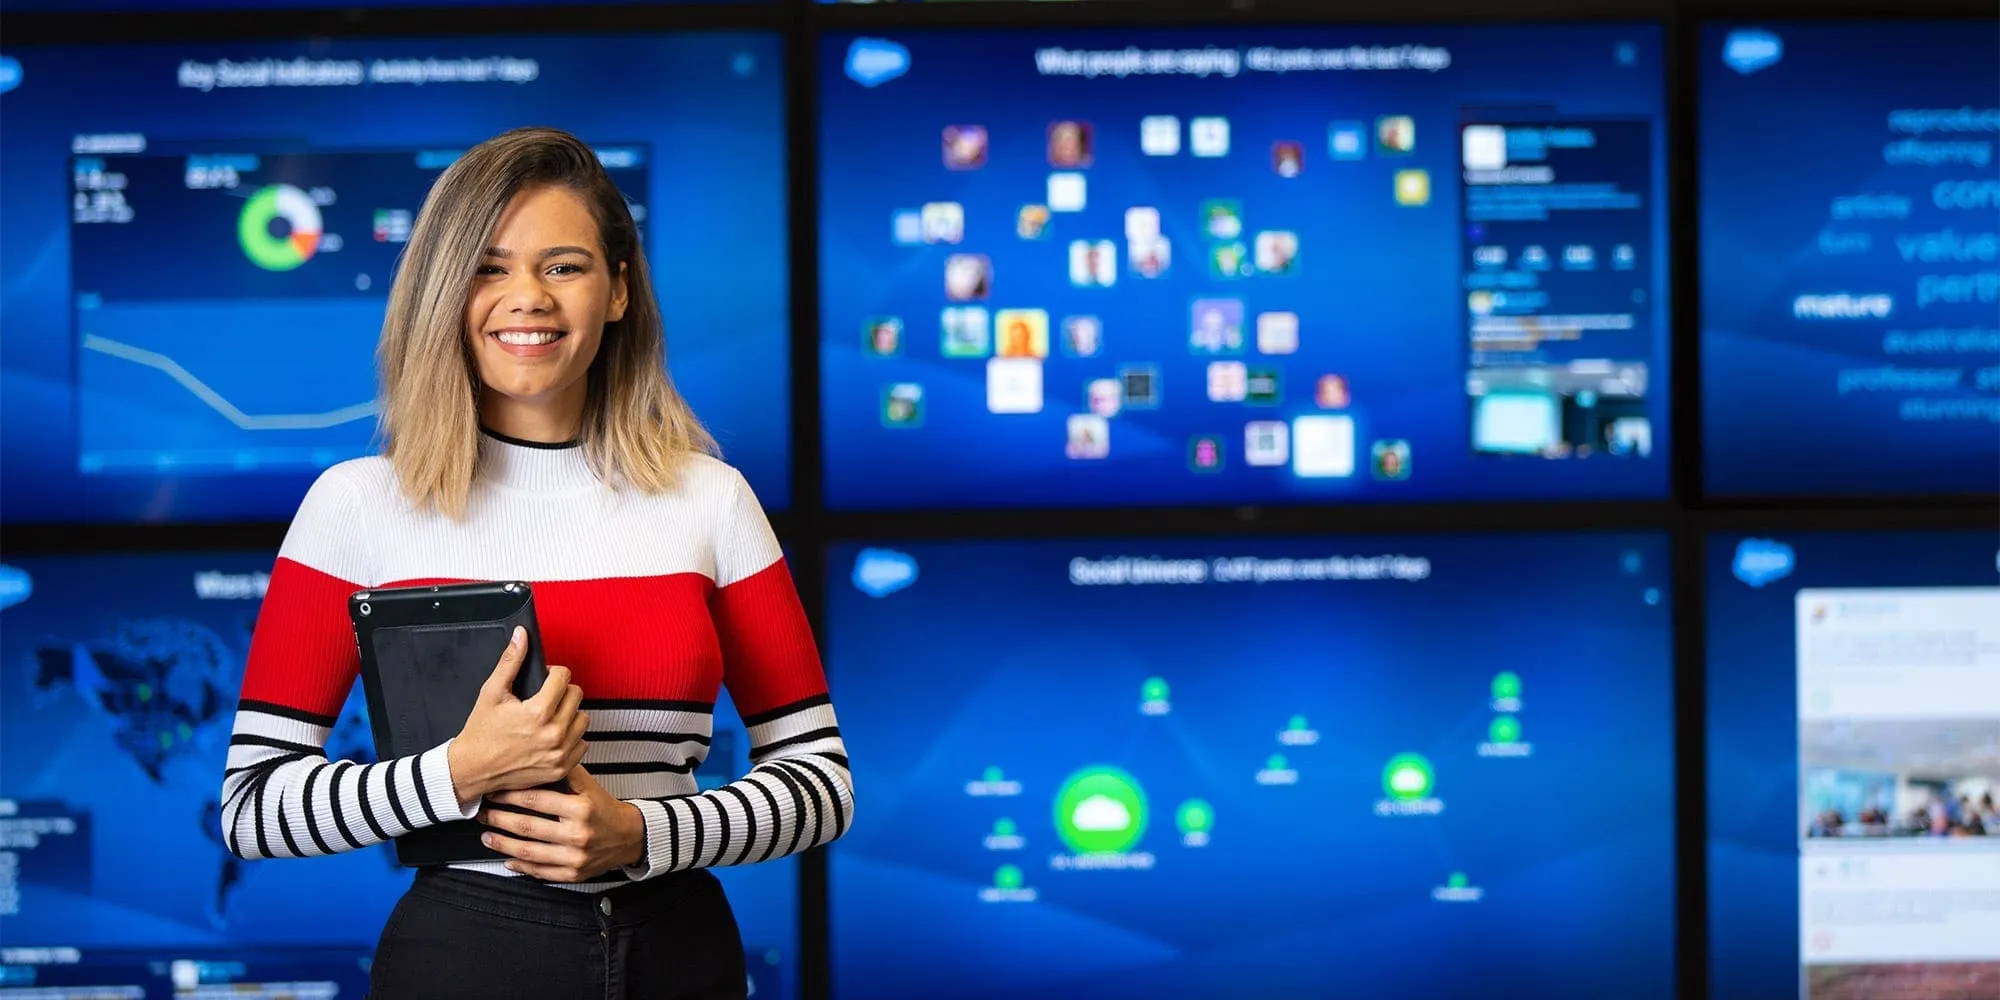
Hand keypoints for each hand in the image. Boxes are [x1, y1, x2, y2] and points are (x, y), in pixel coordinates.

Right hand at [447, 626, 587, 802]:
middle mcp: (553, 733)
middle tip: (545, 697)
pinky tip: (553, 735)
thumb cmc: (481, 733)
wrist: (472, 769)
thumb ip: (510, 661)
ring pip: (583, 719)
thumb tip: (521, 636)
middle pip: (576, 696)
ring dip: (570, 714)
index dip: (553, 673)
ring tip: (549, 716)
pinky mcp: (561, 767)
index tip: (545, 679)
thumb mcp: (492, 692)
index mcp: (538, 712)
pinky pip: (582, 744)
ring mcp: (559, 753)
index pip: (564, 677)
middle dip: (562, 691)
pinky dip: (571, 738)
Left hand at [478, 765, 645, 882]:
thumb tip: (537, 757)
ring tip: (487, 836)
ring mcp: (575, 857)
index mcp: (581, 809)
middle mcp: (578, 834)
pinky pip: (541, 872)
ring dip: (503, 844)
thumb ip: (565, 772)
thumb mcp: (590, 786)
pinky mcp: (574, 874)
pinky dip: (521, 867)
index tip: (494, 792)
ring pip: (530, 852)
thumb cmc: (605, 809)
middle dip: (499, 819)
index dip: (510, 795)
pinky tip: (507, 860)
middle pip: (528, 827)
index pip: (536, 800)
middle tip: (483, 814)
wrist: (629, 837)